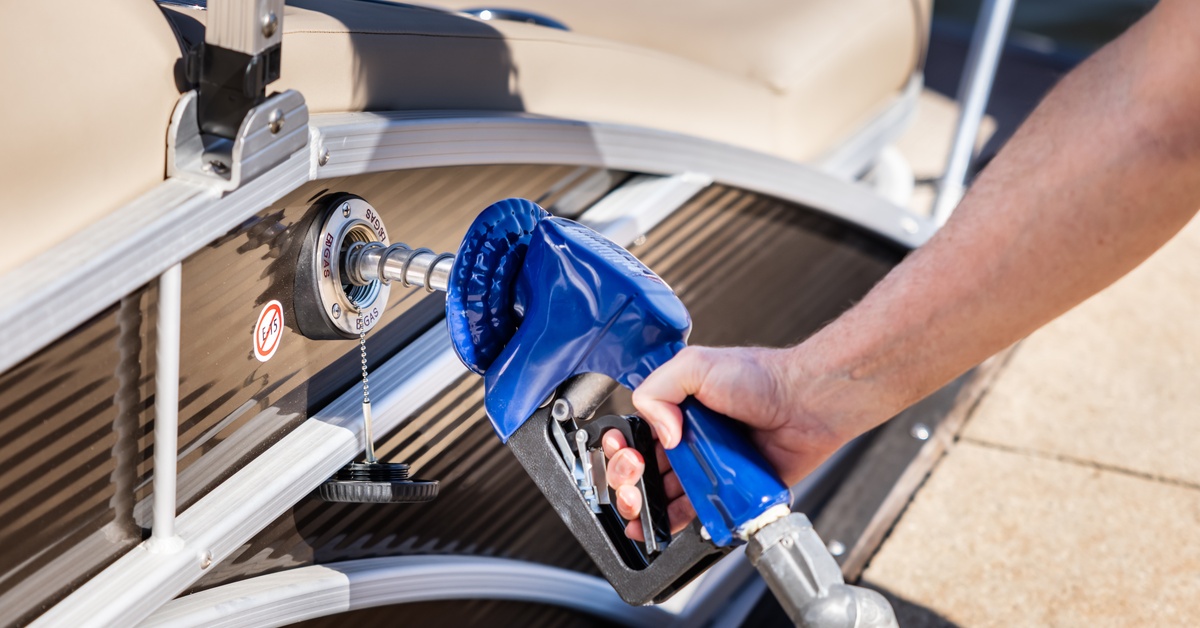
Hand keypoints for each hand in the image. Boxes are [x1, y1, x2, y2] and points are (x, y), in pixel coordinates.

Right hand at [603, 345, 849, 539]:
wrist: (806, 403)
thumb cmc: (763, 377)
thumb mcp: (695, 365)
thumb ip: (657, 390)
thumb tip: (658, 435)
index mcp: (676, 408)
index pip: (635, 434)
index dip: (622, 447)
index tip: (624, 453)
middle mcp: (689, 438)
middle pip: (644, 469)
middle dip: (628, 480)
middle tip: (633, 482)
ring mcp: (708, 466)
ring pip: (666, 494)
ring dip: (648, 506)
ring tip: (642, 510)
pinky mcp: (729, 489)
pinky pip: (698, 511)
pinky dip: (679, 521)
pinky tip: (664, 524)